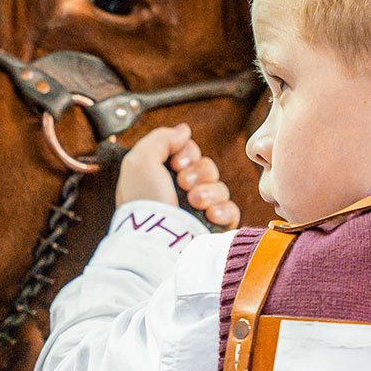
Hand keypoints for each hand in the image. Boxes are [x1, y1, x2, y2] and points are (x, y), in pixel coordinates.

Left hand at [114, 123, 239, 228]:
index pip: (189, 152)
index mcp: (163, 177)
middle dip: (198, 173)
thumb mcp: (139, 161)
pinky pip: (231, 209)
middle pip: (207, 167)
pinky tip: (209, 214)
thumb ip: (161, 138)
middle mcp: (181, 193)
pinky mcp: (214, 227)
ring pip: (220, 187)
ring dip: (208, 192)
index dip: (187, 154)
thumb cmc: (144, 203)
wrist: (158, 239)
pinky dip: (222, 210)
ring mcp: (199, 211)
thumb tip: (183, 131)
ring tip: (194, 202)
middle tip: (183, 185)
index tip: (176, 164)